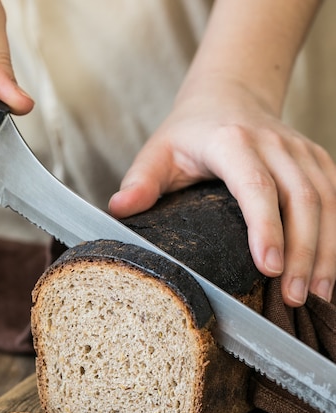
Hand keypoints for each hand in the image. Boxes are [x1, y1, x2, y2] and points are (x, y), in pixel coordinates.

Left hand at [109, 80, 335, 306]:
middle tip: (295, 298)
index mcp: (232, 143)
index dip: (266, 228)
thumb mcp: (158, 151)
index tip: (270, 268)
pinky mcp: (317, 161)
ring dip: (327, 251)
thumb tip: (118, 210)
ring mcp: (301, 151)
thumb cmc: (190, 131)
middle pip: (301, 199)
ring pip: (326, 201)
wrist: (230, 93)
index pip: (255, 187)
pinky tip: (330, 272)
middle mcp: (275, 144)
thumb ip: (141, 180)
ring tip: (318, 295)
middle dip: (304, 252)